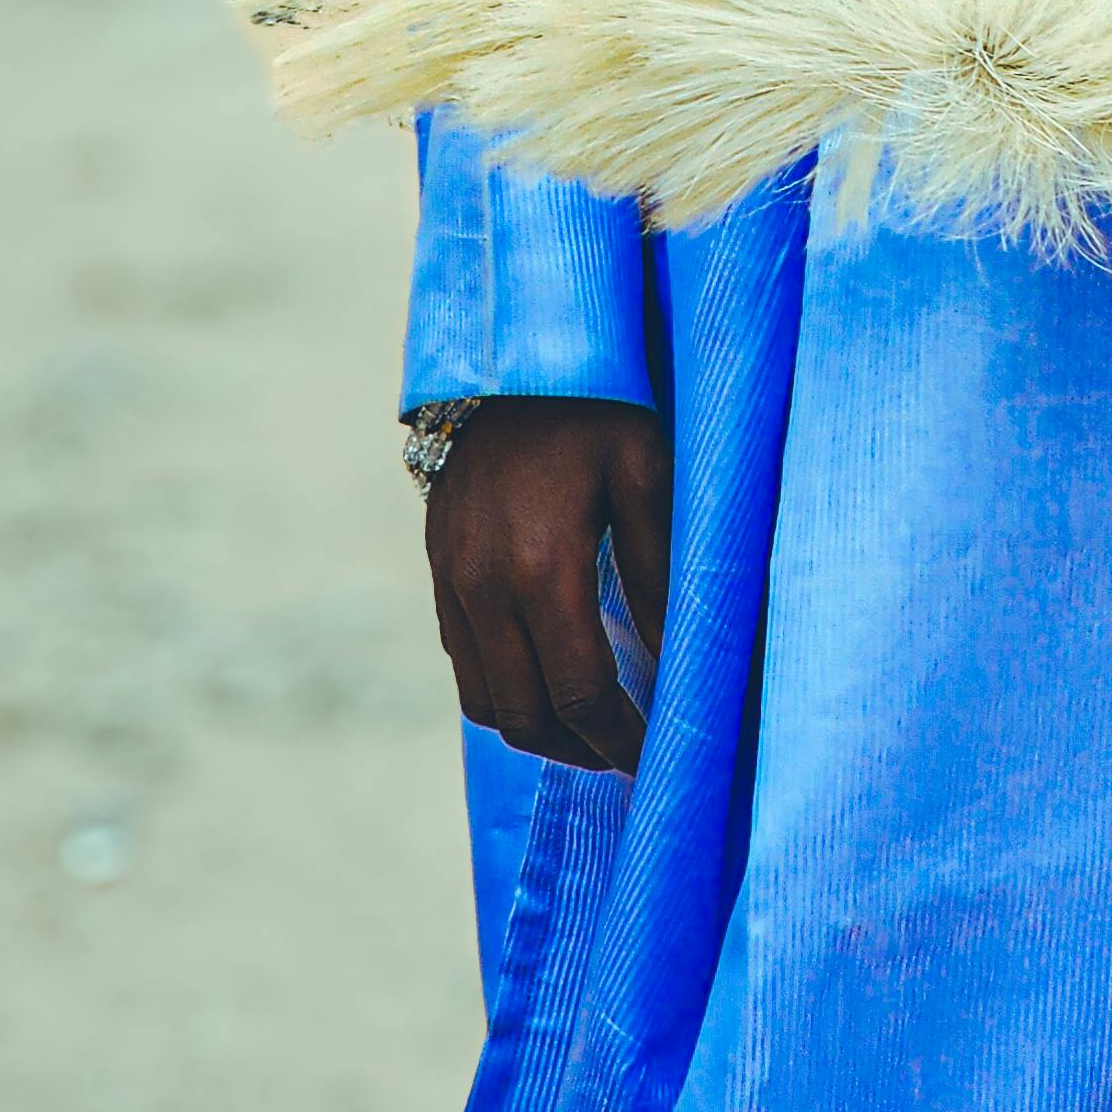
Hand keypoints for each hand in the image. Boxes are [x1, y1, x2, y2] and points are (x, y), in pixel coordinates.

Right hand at [424, 396, 671, 773]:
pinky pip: (464, 662)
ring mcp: (452, 582)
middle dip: (581, 750)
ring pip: (487, 702)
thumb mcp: (645, 472)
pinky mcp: (439, 570)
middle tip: (628, 755)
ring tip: (592, 732)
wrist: (507, 356)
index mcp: (543, 568)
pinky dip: (503, 692)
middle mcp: (485, 588)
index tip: (655, 755)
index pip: (580, 693)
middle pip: (528, 715)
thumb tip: (673, 662)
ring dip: (539, 730)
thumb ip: (660, 571)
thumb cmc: (594, 407)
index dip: (619, 737)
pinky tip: (548, 681)